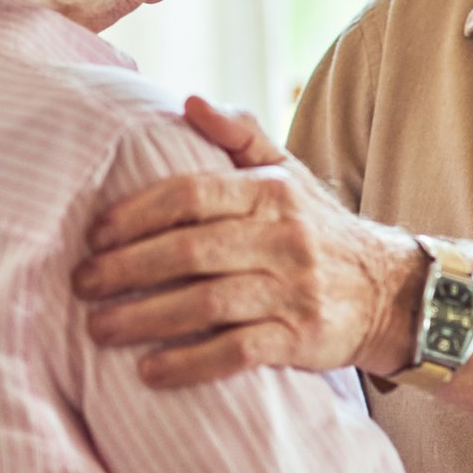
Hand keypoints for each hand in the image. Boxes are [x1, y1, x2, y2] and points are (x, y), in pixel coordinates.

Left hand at [72, 95, 423, 386]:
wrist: (392, 292)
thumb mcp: (289, 174)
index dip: (135, 215)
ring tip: (99, 329)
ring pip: (206, 303)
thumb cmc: (320, 230)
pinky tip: (149, 372)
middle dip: (126, 268)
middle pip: (190, 250)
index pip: (190, 196)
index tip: (94, 236)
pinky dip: (189, 364)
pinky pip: (236, 352)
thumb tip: (190, 100)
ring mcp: (292, 290)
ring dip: (145, 318)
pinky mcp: (299, 338)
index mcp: (269, 193)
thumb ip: (240, 135)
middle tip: (81, 284)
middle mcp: (282, 238)